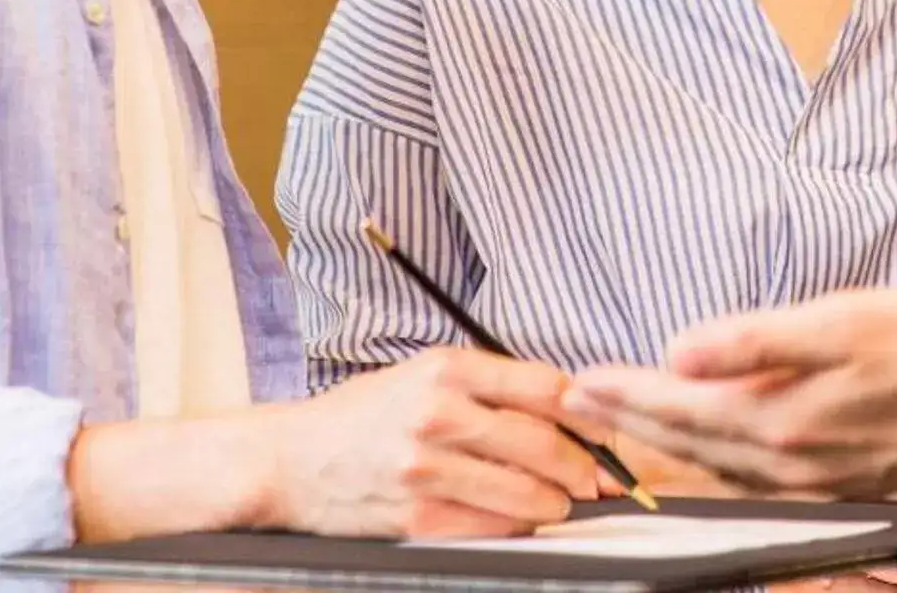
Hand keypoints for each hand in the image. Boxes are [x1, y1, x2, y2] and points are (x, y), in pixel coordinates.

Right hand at [260, 347, 607, 538]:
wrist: (291, 460)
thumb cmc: (364, 415)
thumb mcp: (423, 374)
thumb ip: (488, 384)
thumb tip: (565, 404)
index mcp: (447, 369)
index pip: (544, 388)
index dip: (587, 414)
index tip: (605, 429)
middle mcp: (438, 414)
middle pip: (542, 442)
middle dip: (582, 465)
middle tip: (599, 476)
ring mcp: (426, 469)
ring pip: (522, 491)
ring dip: (555, 501)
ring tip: (563, 501)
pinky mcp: (415, 517)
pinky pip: (489, 527)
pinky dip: (515, 526)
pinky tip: (520, 519)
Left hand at [568, 289, 896, 496]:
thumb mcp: (845, 320)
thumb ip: (758, 339)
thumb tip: (682, 348)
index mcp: (782, 418)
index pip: (682, 405)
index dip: (628, 393)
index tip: (582, 383)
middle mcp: (790, 460)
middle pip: (689, 441)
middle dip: (631, 421)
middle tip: (582, 404)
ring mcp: (816, 476)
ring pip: (717, 463)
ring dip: (667, 441)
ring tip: (629, 422)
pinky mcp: (841, 478)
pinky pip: (755, 476)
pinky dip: (716, 460)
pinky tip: (712, 449)